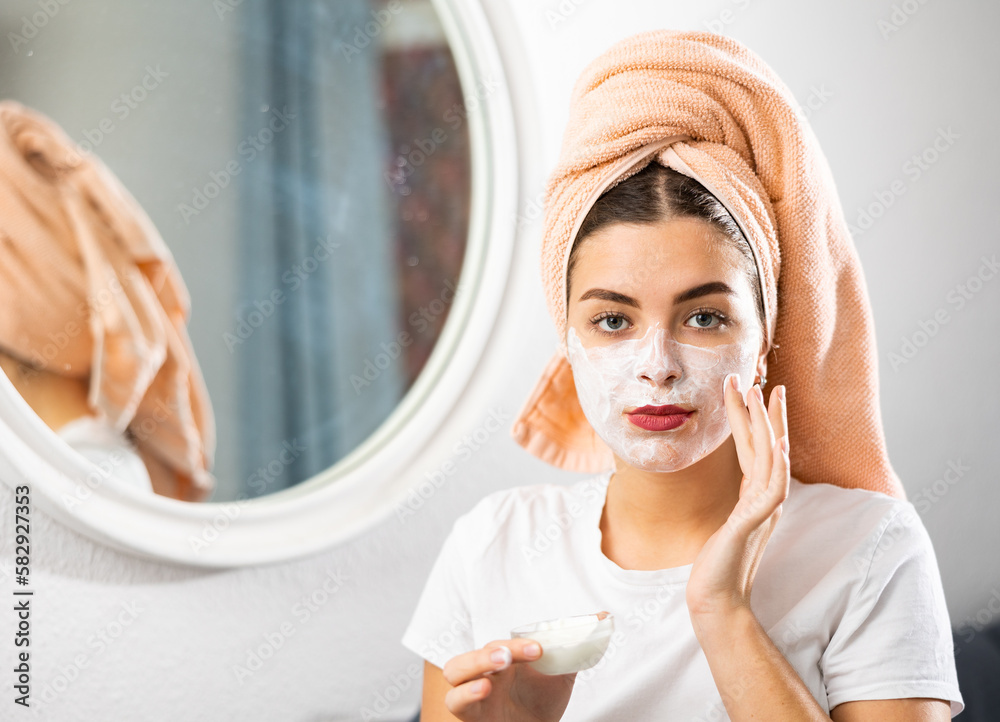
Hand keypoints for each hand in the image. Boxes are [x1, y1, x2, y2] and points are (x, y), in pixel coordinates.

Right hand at [441, 638, 576, 720]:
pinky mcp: (470, 714)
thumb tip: (603, 617)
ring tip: (500, 664)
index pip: (504, 643)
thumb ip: (577, 647)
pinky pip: (454, 700)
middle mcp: (486, 672)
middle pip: (475, 653)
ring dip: (475, 663)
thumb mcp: (562, 675)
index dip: (519, 644)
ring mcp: (474, 692)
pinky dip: (465, 693)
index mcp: (505, 658)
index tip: (540, 649)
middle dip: (491, 651)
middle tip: (511, 654)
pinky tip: (484, 689)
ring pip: (455, 670)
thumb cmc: (542, 703)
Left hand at [685, 375, 789, 620]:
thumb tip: (737, 491)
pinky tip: (776, 442)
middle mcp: (764, 499)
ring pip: (771, 458)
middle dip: (763, 411)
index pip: (757, 449)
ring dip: (768, 424)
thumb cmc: (717, 564)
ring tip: (762, 393)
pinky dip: (776, 463)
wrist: (716, 598)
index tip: (749, 389)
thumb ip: (738, 505)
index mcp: (756, 496)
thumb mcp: (727, 524)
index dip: (754, 419)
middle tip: (759, 377)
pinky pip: (772, 488)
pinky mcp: (754, 522)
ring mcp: (762, 510)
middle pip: (767, 446)